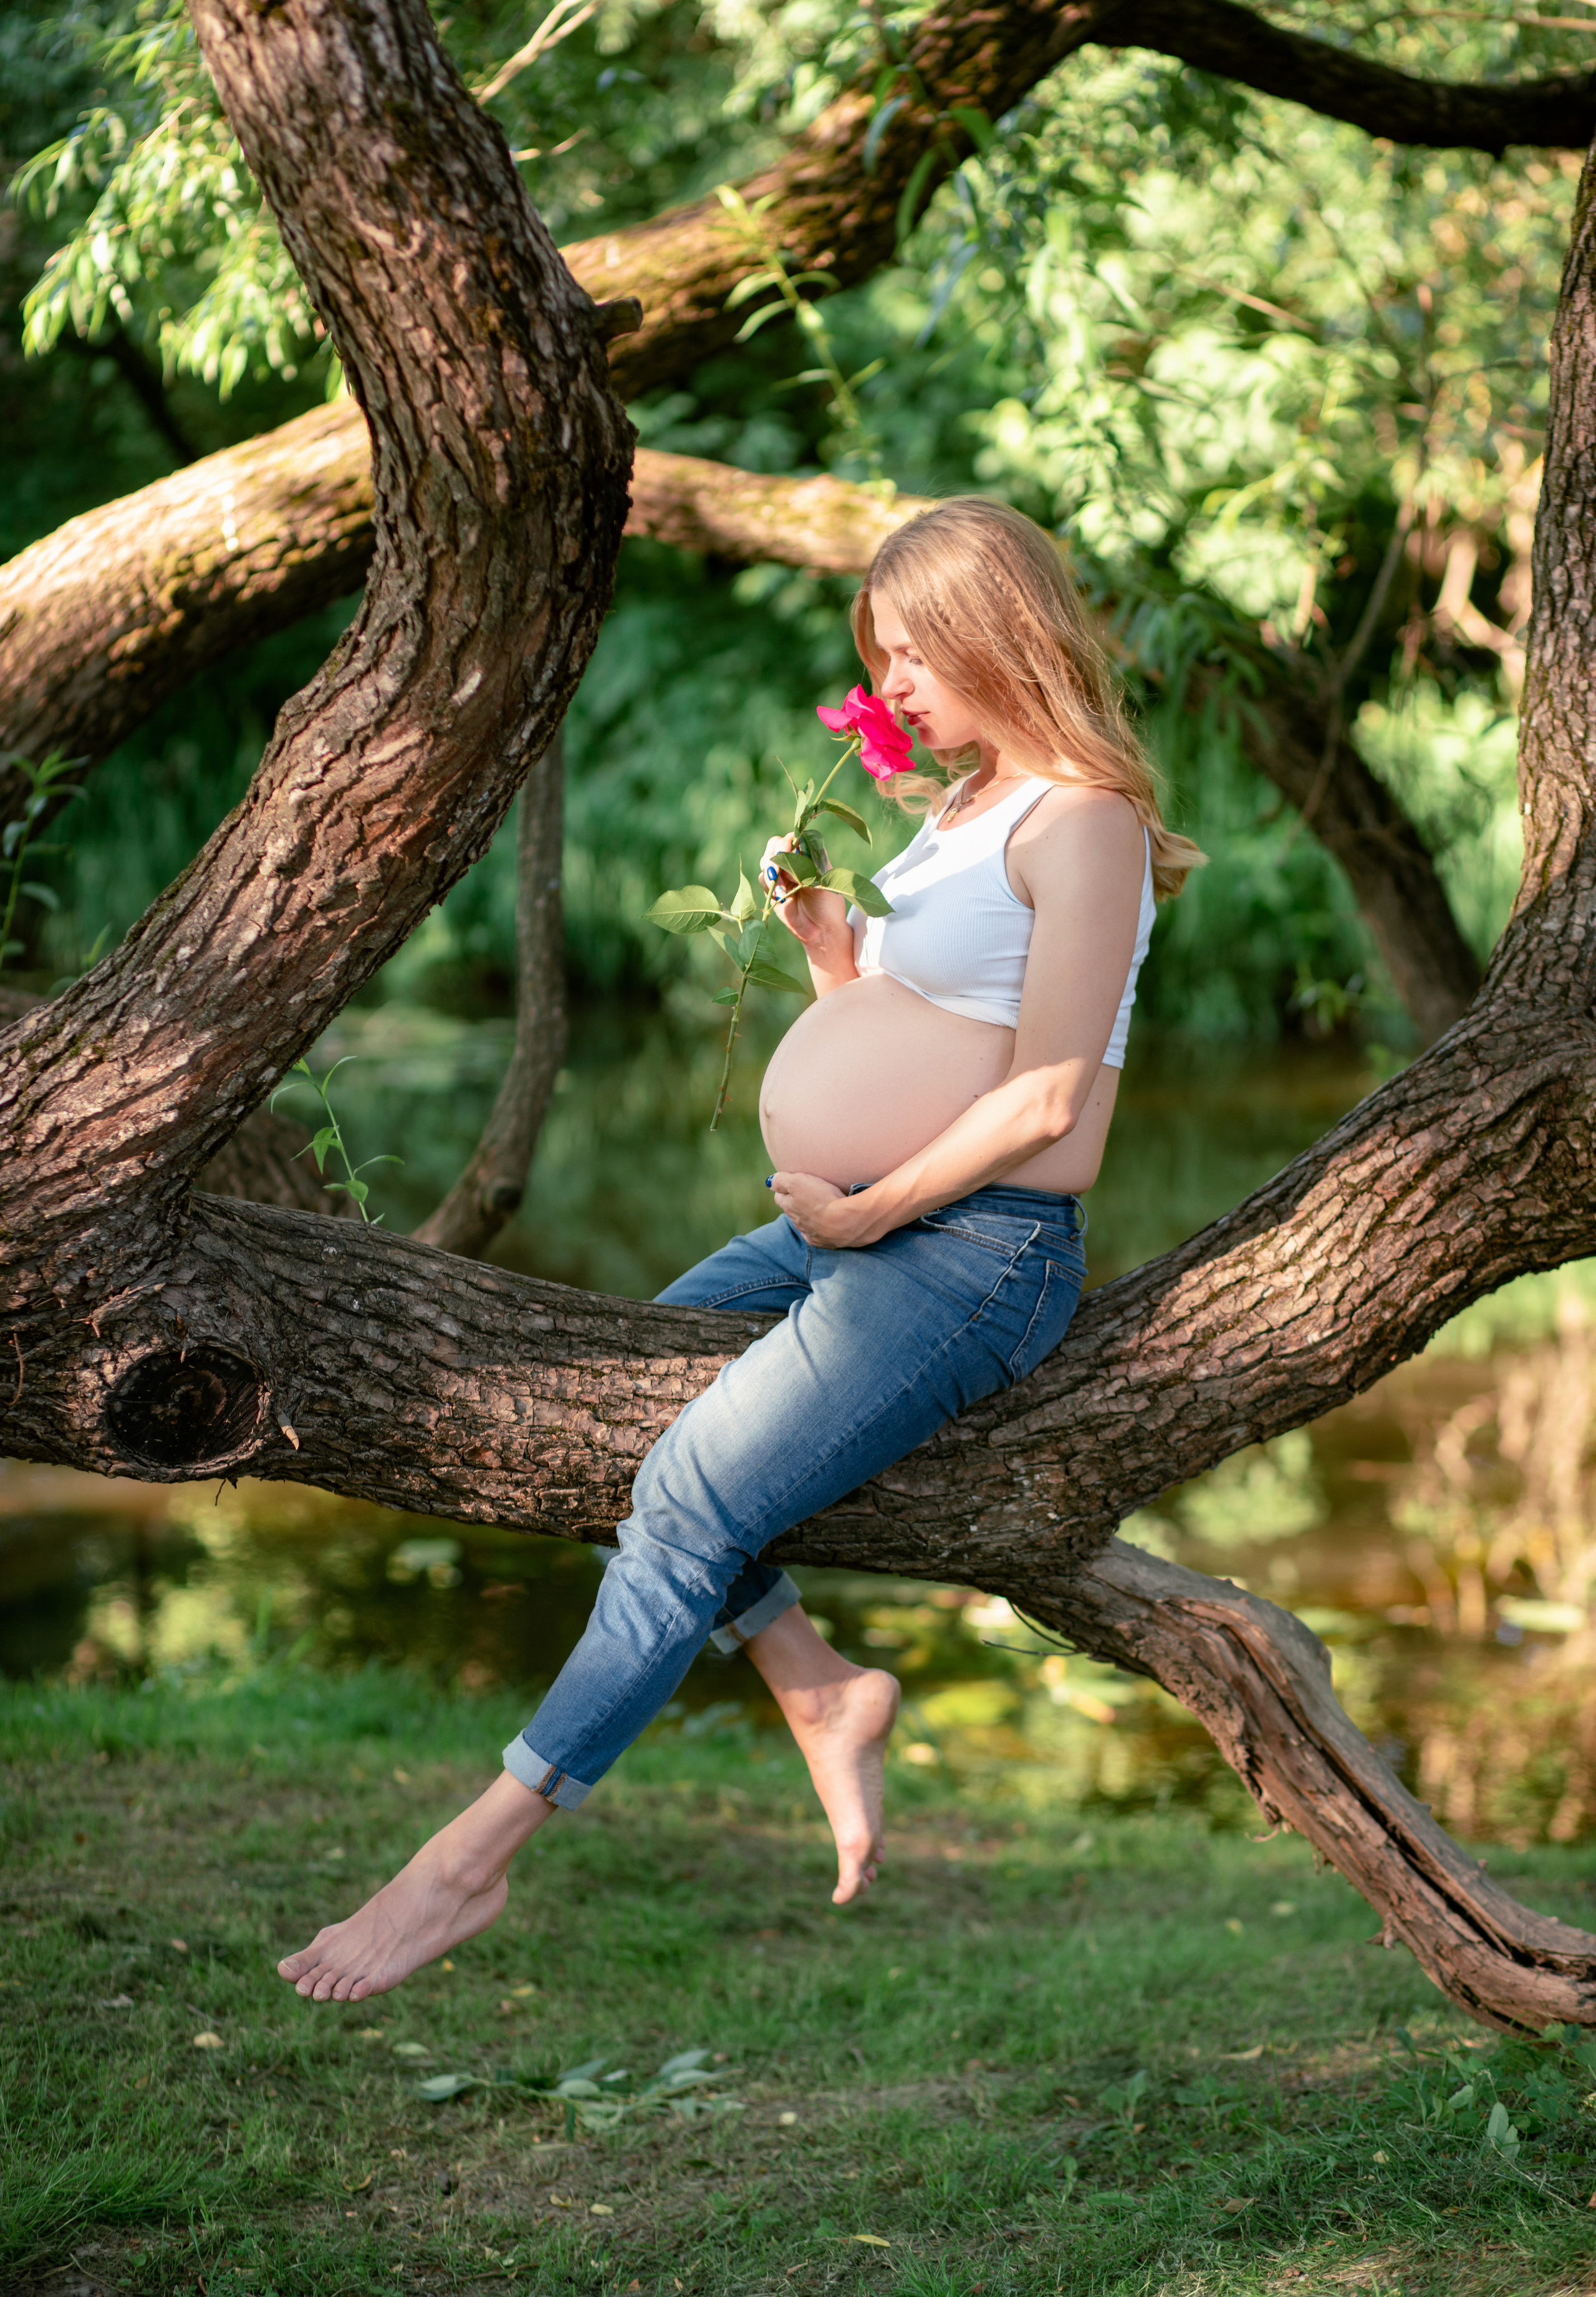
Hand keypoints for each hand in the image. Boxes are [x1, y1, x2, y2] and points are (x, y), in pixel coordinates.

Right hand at [759, 836, 847, 952]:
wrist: (819, 930)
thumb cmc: (827, 904)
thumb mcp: (822, 880)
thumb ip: (805, 863)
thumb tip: (788, 850)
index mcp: (809, 854)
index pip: (793, 836)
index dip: (787, 843)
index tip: (787, 853)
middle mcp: (794, 860)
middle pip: (775, 844)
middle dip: (774, 856)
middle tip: (778, 871)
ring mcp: (782, 873)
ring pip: (765, 860)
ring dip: (770, 873)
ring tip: (783, 891)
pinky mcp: (772, 887)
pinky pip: (761, 878)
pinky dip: (768, 886)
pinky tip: (781, 898)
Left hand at [769, 1170, 864, 1247]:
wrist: (846, 1222)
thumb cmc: (822, 1199)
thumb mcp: (797, 1182)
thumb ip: (781, 1180)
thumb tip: (770, 1182)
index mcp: (788, 1207)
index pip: (779, 1197)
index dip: (784, 1189)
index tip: (793, 1183)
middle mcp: (797, 1223)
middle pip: (791, 1211)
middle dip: (796, 1203)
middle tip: (807, 1193)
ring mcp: (811, 1234)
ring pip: (805, 1223)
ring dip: (809, 1215)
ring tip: (820, 1207)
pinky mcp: (825, 1242)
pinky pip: (818, 1236)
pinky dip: (820, 1229)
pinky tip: (826, 1225)